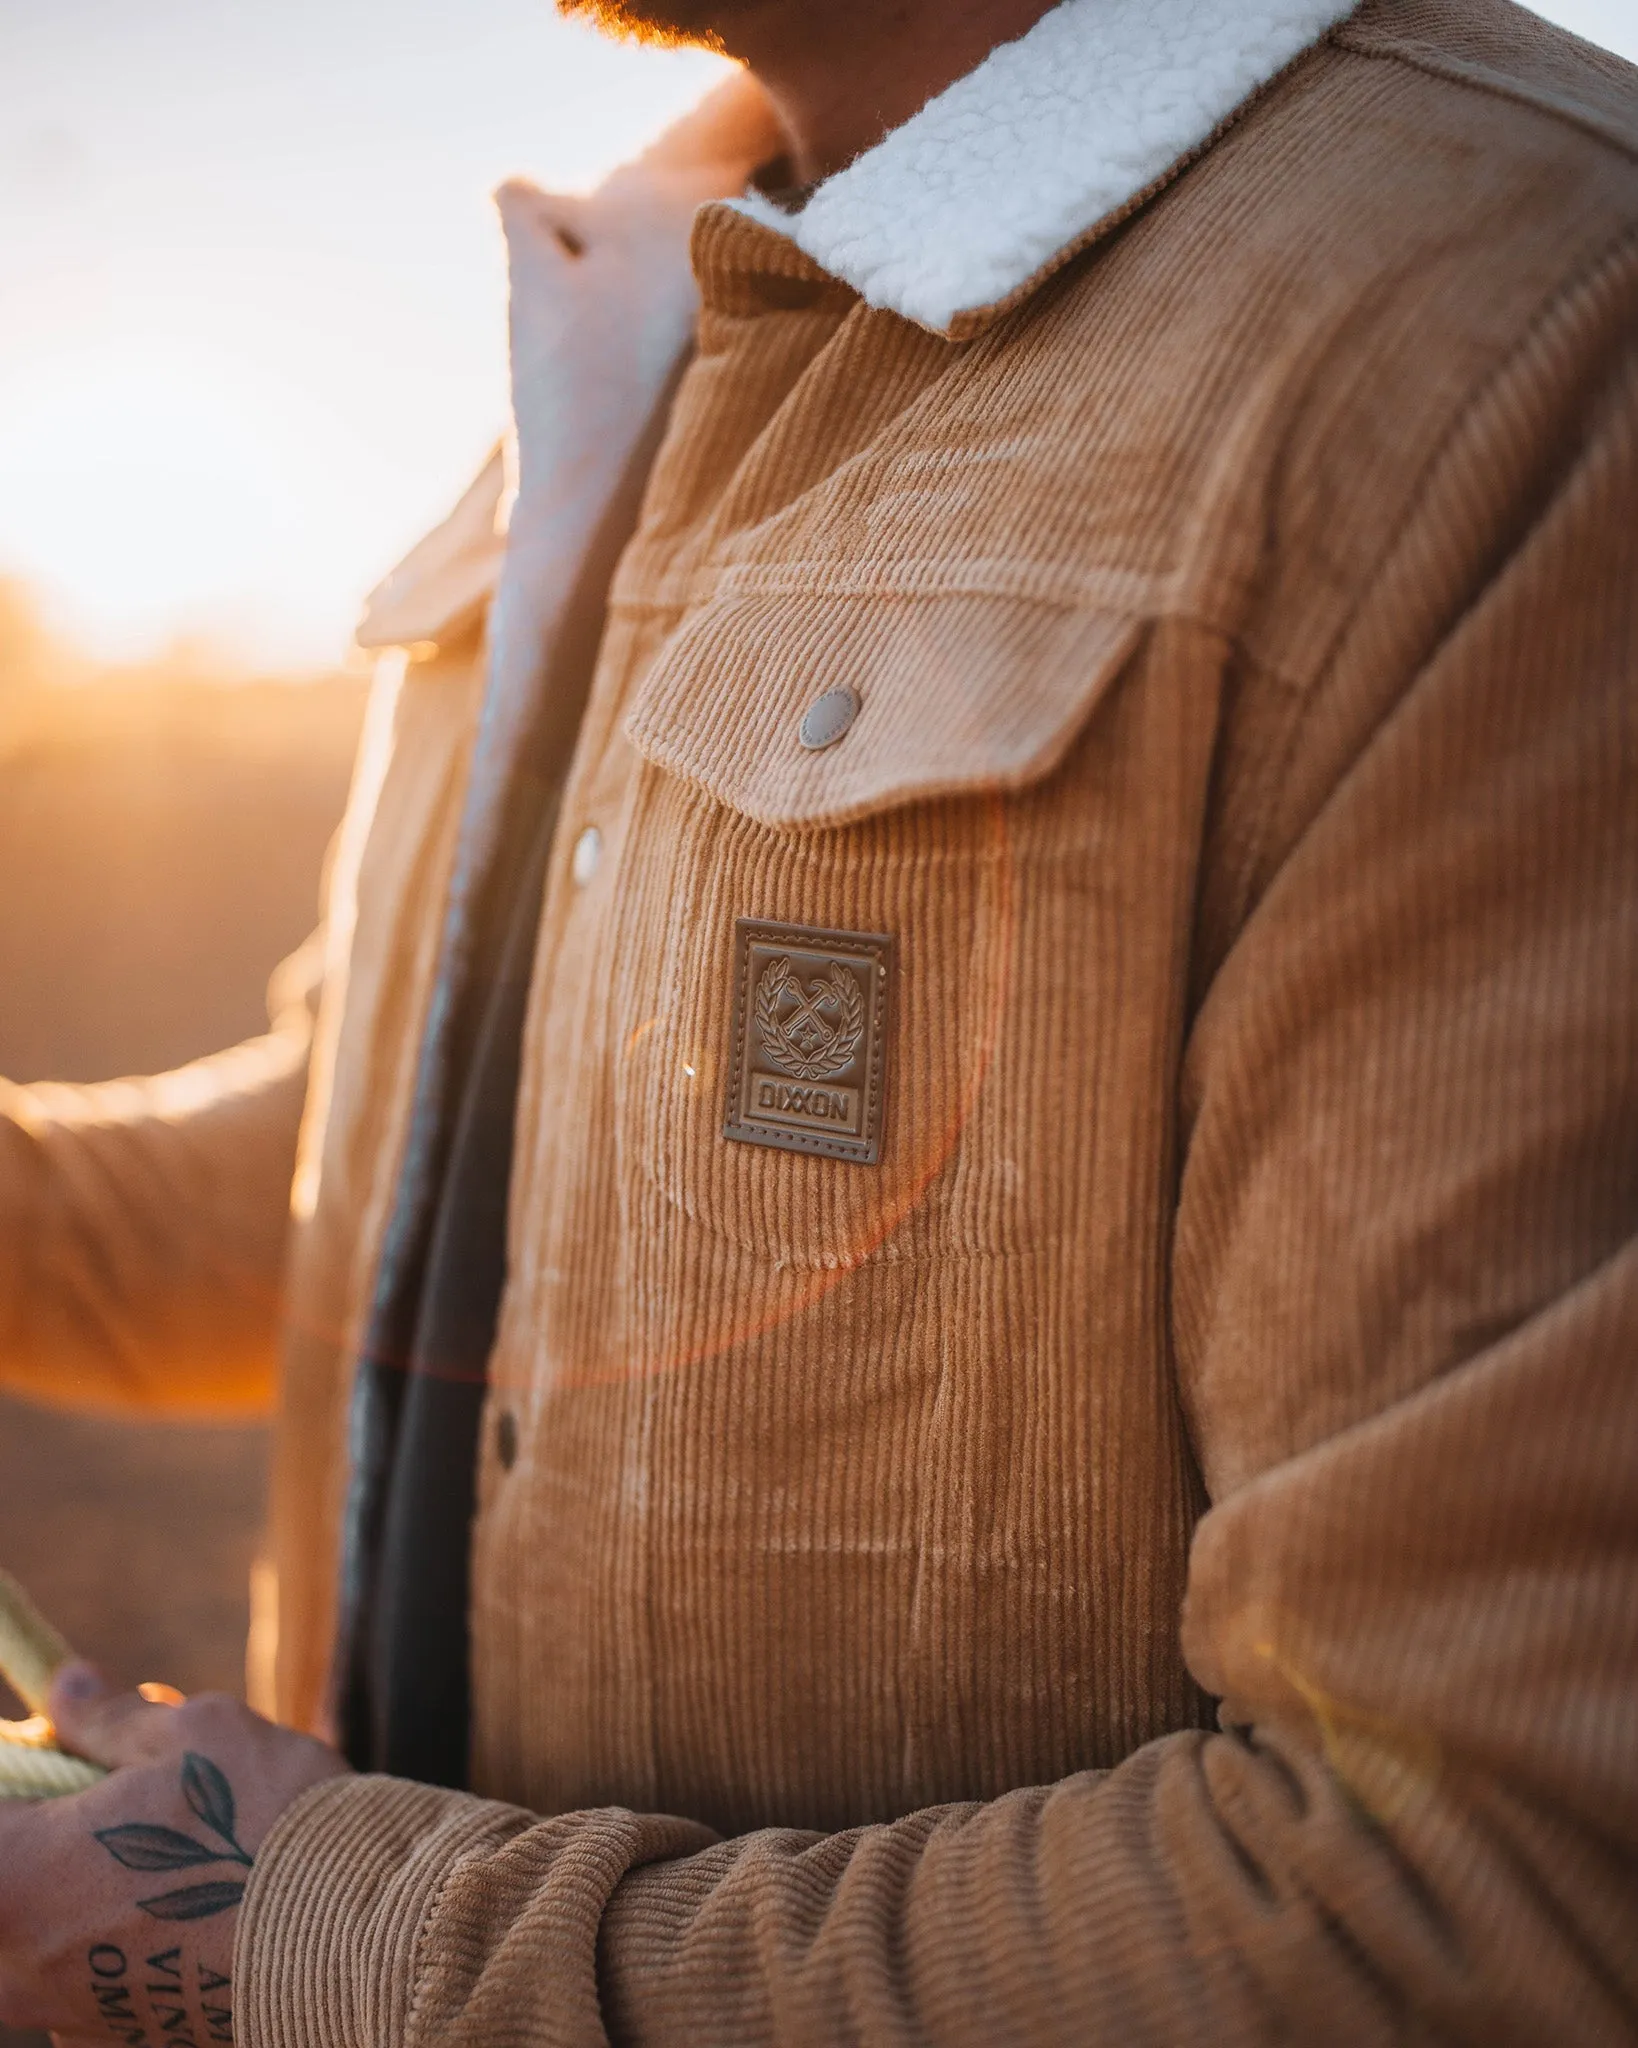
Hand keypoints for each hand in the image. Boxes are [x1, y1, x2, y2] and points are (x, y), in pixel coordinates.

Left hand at [0, 1663, 350, 2044]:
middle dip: (39, 1841)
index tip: (46, 1748)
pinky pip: (83, 1988)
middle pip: (1, 1891)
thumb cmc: (266, 1821)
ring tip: (157, 1849)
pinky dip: (112, 1945)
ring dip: (71, 1895)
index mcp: (19, 1874)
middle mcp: (20, 1962)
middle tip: (98, 1798)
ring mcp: (69, 2012)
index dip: (9, 1774)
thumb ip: (110, 1718)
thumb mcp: (193, 1734)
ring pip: (32, 1948)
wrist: (356, 1939)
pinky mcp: (122, 2042)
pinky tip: (183, 1909)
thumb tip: (66, 1688)